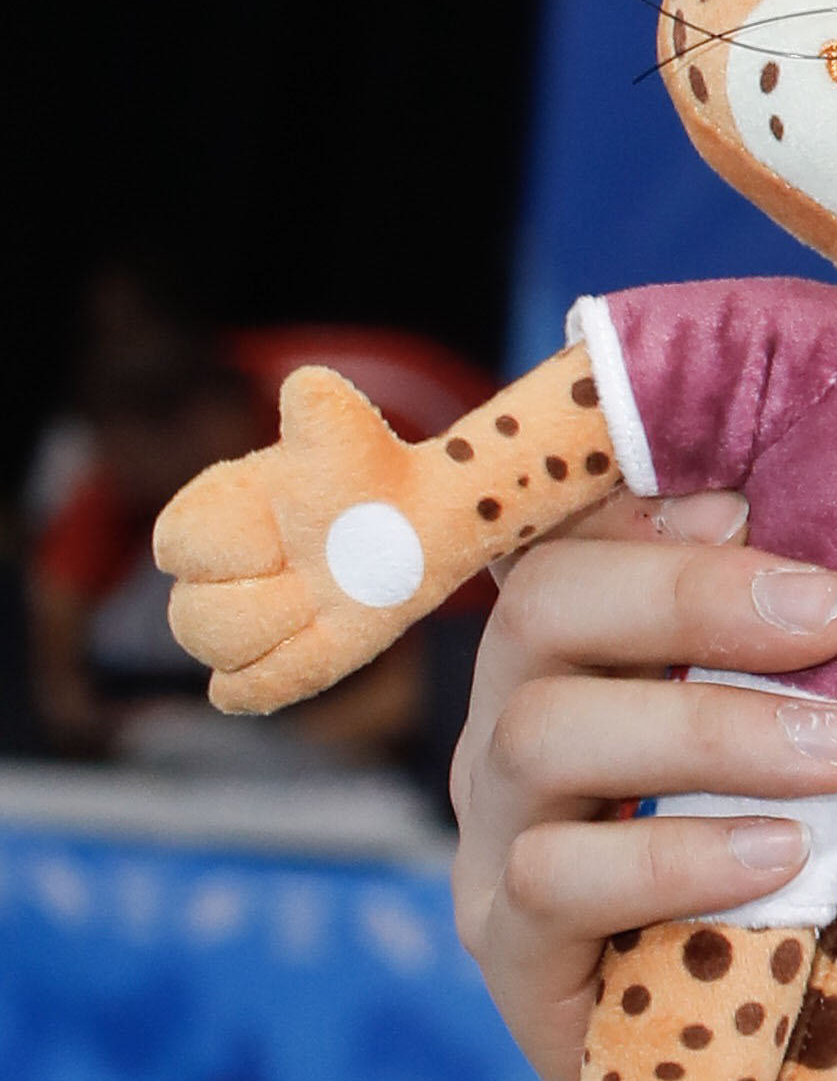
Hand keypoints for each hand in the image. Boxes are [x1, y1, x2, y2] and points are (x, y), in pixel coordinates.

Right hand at [157, 367, 465, 716]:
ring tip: (329, 599)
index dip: (229, 549)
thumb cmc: (367, 471)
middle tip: (319, 574)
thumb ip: (316, 410)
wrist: (416, 519)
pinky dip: (271, 680)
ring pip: (222, 657)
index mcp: (209, 514)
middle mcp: (215, 574)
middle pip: (194, 619)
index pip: (177, 549)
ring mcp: (245, 621)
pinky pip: (247, 692)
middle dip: (265, 602)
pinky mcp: (277, 661)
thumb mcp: (343, 432)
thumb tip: (307, 388)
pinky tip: (318, 641)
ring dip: (284, 632)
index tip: (281, 530)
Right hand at [448, 496, 836, 1080]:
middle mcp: (527, 731)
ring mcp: (502, 844)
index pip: (585, 534)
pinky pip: (554, 881)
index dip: (657, 504)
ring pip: (540, 736)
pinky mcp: (513, 958)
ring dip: (704, 725)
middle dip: (691, 593)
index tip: (769, 503)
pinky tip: (779, 856)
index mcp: (597, 657)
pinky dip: (672, 859)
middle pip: (544, 607)